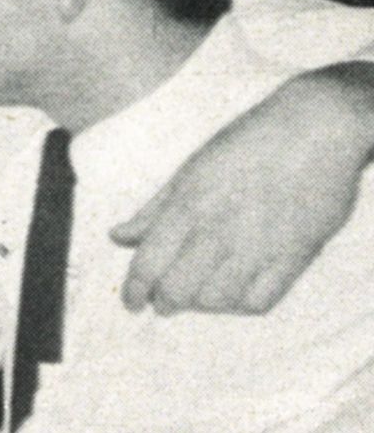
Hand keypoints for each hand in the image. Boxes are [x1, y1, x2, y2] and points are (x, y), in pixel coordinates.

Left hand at [113, 63, 373, 313]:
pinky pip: (260, 300)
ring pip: (216, 300)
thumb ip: (153, 209)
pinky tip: (234, 293)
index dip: (135, 290)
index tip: (132, 303)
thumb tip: (116, 237)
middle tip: (164, 301)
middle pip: (178, 289)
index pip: (149, 263)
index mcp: (189, 205)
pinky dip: (240, 305)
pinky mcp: (295, 255)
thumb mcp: (191, 169)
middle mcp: (220, 230)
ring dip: (201, 304)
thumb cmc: (248, 143)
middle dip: (164, 301)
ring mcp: (259, 245)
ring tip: (199, 293)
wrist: (316, 128)